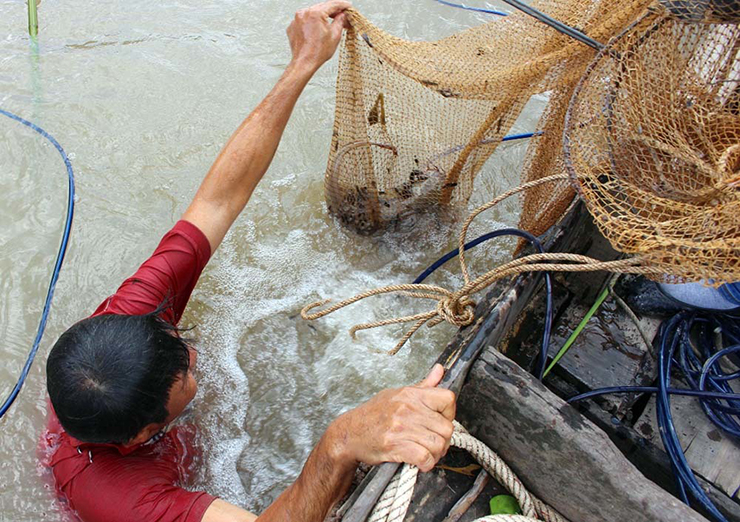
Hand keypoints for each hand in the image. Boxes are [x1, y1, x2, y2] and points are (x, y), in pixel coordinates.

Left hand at [286, 1, 351, 72]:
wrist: (304, 63)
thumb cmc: (317, 52)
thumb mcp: (335, 35)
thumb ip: (340, 21)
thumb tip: (343, 15)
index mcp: (315, 14)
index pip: (332, 4)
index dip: (342, 5)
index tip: (347, 6)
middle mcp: (304, 14)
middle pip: (322, 7)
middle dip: (333, 11)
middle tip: (342, 16)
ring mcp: (296, 20)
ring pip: (313, 13)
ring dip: (322, 16)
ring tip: (330, 24)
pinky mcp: (293, 26)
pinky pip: (305, 20)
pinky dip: (312, 23)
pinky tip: (318, 30)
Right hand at [330, 364, 455, 472]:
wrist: (349, 433)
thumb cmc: (373, 415)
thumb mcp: (397, 394)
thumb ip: (423, 385)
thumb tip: (439, 370)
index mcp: (410, 394)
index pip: (447, 399)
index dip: (449, 414)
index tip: (441, 421)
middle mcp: (407, 408)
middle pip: (446, 427)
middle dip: (444, 440)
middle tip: (435, 444)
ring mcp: (401, 427)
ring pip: (438, 444)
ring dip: (436, 454)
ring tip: (428, 454)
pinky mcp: (395, 445)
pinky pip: (424, 457)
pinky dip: (426, 463)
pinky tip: (420, 462)